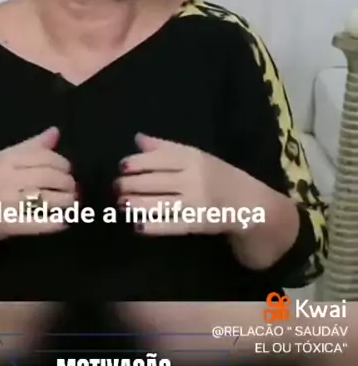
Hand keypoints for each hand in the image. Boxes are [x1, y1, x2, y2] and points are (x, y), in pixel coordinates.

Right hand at [0, 127, 75, 243]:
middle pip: (50, 177)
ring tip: (71, 203)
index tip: (67, 171)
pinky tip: (64, 223)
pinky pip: (39, 223)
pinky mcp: (8, 225)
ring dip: (67, 202)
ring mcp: (6, 202)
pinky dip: (56, 223)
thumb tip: (55, 132)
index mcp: (5, 159)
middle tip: (72, 189)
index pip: (45, 156)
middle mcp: (5, 178)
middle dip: (68, 183)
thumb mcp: (2, 160)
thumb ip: (30, 147)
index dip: (63, 164)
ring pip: (49, 199)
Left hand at [116, 133, 241, 235]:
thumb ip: (166, 148)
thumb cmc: (218, 176)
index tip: (122, 166)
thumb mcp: (196, 156)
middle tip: (116, 187)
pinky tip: (137, 225)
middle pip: (155, 180)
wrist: (249, 203)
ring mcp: (195, 202)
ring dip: (136, 204)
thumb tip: (138, 139)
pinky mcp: (197, 224)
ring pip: (159, 203)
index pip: (159, 158)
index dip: (137, 162)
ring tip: (121, 203)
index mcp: (193, 158)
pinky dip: (152, 226)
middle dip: (130, 184)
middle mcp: (194, 178)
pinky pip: (170, 225)